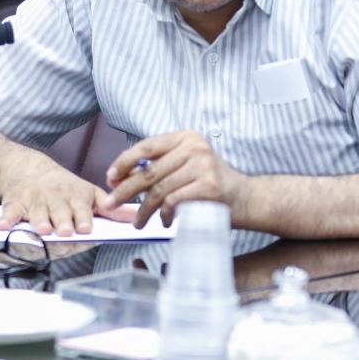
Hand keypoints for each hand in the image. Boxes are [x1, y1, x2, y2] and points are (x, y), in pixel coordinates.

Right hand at [0, 161, 116, 237]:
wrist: (29, 170)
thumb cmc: (65, 188)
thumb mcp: (89, 193)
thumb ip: (110, 208)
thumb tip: (134, 217)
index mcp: (76, 195)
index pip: (82, 208)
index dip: (83, 217)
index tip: (85, 227)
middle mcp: (56, 197)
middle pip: (59, 212)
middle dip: (62, 221)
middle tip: (65, 231)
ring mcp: (35, 199)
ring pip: (37, 212)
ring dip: (38, 221)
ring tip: (42, 229)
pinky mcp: (15, 202)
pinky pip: (10, 212)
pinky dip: (6, 219)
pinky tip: (3, 226)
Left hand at [104, 130, 249, 227]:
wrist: (247, 199)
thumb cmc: (212, 185)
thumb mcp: (187, 166)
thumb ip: (160, 167)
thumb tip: (122, 178)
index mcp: (186, 137)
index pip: (147, 146)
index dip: (124, 163)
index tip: (111, 178)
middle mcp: (195, 147)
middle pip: (149, 171)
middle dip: (126, 190)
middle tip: (113, 204)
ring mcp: (203, 166)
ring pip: (159, 190)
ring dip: (144, 210)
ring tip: (140, 222)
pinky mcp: (208, 186)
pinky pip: (173, 202)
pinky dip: (164, 215)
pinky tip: (165, 222)